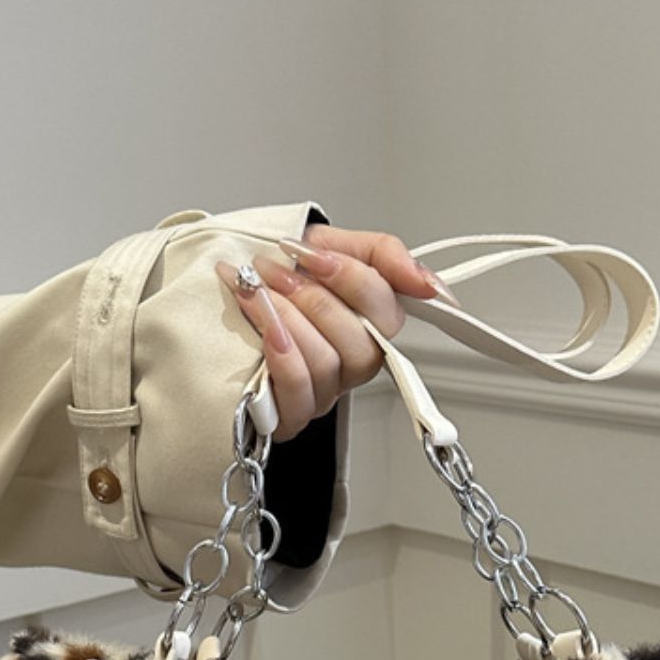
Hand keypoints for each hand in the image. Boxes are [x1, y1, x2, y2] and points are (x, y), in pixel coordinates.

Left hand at [214, 224, 459, 442]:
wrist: (234, 286)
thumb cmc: (283, 273)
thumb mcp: (336, 245)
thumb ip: (386, 255)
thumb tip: (426, 283)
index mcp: (374, 327)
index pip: (388, 313)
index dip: (353, 281)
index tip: (313, 254)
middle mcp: (353, 366)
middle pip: (362, 346)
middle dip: (313, 299)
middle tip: (273, 271)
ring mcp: (325, 392)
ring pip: (328, 364)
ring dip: (287, 319)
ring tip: (254, 289)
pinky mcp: (290, 414)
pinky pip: (298, 392)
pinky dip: (280, 354)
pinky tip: (261, 325)